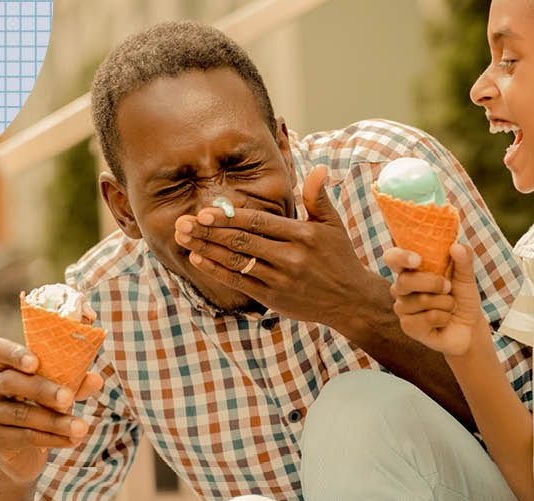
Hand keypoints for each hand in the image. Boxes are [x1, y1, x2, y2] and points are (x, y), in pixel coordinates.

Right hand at [0, 338, 102, 482]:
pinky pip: (26, 436)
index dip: (14, 353)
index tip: (35, 362)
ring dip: (56, 421)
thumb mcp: (59, 389)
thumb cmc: (43, 405)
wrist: (26, 448)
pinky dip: (53, 438)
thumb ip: (75, 382)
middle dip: (42, 390)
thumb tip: (96, 380)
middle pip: (11, 382)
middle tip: (68, 399)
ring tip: (81, 427)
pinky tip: (72, 440)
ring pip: (23, 414)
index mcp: (5, 365)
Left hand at [174, 165, 382, 327]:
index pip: (259, 222)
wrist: (351, 300)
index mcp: (302, 234)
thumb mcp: (332, 224)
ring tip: (183, 238)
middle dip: (209, 231)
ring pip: (236, 261)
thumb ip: (318, 196)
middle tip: (182, 222)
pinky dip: (216, 271)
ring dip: (206, 249)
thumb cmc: (339, 257)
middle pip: (242, 241)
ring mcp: (280, 279)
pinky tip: (199, 259)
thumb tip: (318, 168)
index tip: (204, 211)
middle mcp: (290, 257)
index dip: (229, 217)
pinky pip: (239, 282)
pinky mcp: (274, 297)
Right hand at [384, 243, 484, 355]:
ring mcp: (403, 308)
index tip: (417, 260)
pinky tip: (445, 320)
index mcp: (411, 270)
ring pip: (421, 300)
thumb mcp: (466, 276)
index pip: (393, 258)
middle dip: (434, 283)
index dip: (400, 257)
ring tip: (450, 306)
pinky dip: (444, 317)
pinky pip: (428, 318)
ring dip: (445, 303)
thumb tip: (457, 246)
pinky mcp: (408, 327)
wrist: (469, 326)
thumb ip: (463, 260)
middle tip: (448, 287)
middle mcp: (401, 287)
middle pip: (405, 281)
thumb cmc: (462, 297)